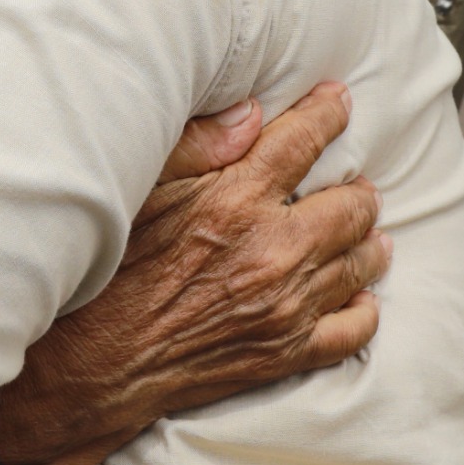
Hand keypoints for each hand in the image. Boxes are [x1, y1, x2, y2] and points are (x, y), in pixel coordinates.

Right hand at [0, 85, 386, 464]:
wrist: (96, 364)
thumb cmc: (108, 271)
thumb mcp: (139, 191)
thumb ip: (195, 145)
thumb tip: (250, 113)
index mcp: (235, 201)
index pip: (303, 142)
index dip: (327, 114)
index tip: (338, 100)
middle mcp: (274, 251)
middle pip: (350, 206)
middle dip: (355, 186)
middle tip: (351, 181)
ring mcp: (288, 306)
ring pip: (361, 263)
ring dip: (367, 239)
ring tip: (365, 230)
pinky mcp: (289, 351)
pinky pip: (354, 328)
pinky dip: (363, 307)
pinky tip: (357, 294)